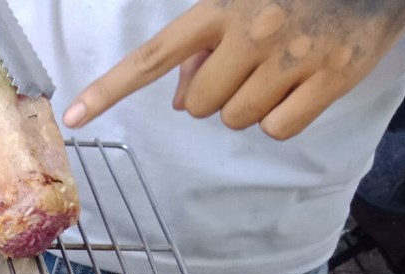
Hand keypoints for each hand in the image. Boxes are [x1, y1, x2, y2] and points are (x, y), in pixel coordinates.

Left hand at [61, 0, 404, 139]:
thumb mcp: (243, 0)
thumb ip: (203, 43)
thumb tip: (182, 99)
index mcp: (220, 8)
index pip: (152, 57)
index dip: (109, 90)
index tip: (73, 117)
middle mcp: (250, 31)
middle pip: (199, 106)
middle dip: (218, 95)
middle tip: (252, 66)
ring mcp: (292, 55)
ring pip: (236, 120)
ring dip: (253, 106)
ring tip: (283, 69)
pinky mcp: (331, 77)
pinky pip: (278, 129)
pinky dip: (286, 117)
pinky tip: (304, 85)